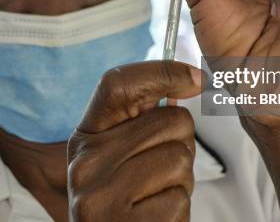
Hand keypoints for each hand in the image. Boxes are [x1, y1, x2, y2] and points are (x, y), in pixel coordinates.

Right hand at [67, 61, 201, 221]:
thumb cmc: (129, 198)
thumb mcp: (122, 154)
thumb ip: (145, 117)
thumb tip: (192, 78)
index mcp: (85, 137)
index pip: (117, 84)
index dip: (161, 71)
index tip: (195, 78)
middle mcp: (84, 163)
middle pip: (169, 120)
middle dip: (181, 142)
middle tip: (160, 168)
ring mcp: (100, 197)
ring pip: (179, 157)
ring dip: (182, 178)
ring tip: (156, 194)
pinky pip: (179, 197)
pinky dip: (178, 207)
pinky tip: (156, 216)